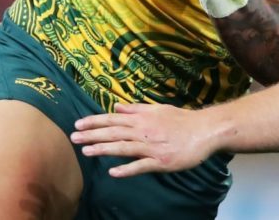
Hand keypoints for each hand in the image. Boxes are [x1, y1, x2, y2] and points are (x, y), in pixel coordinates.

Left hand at [71, 103, 217, 176]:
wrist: (205, 130)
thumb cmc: (182, 120)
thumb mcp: (158, 109)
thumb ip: (136, 109)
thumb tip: (117, 106)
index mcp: (143, 118)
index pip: (114, 119)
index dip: (95, 121)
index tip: (78, 124)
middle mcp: (144, 131)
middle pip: (115, 132)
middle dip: (93, 134)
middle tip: (73, 137)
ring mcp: (152, 147)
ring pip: (124, 148)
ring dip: (104, 149)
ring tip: (86, 152)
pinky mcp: (161, 161)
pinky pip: (141, 166)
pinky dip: (127, 169)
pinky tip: (113, 172)